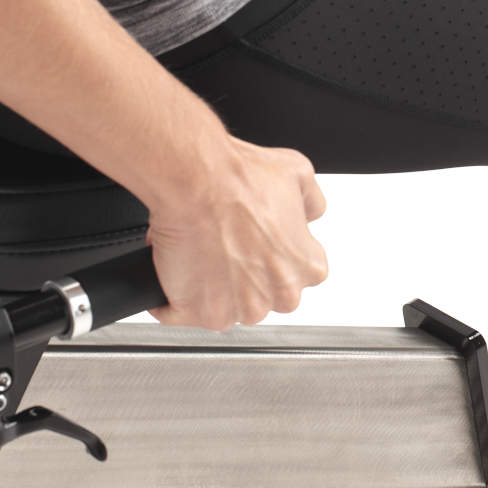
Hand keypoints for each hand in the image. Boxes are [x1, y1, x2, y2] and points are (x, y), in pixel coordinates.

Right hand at [143, 137, 329, 329]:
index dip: (269, 255)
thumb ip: (312, 202)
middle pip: (261, 295)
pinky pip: (184, 313)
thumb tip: (309, 212)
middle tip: (228, 244)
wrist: (197, 181)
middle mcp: (281, 295)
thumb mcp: (299, 174)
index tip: (255, 242)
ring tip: (203, 251)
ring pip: (226, 306)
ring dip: (212, 287)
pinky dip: (175, 296)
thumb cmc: (241, 179)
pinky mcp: (202, 314)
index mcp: (309, 267)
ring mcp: (241, 310)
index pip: (294, 273)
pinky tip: (179, 268)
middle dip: (244, 276)